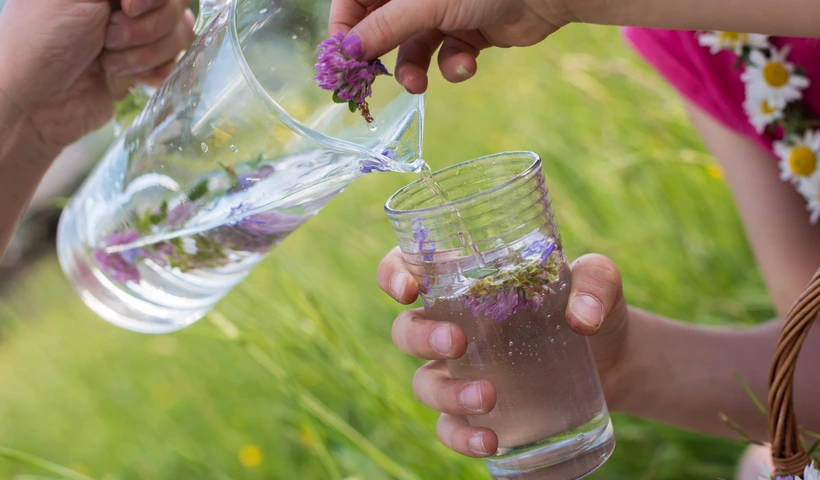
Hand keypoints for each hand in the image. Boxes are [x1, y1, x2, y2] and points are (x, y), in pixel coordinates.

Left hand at [0, 0, 193, 151]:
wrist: (36, 102)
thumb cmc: (43, 42)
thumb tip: (148, 0)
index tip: (127, 8)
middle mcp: (124, 4)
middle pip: (176, 6)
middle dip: (145, 29)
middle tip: (107, 39)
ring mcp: (137, 35)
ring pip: (179, 34)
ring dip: (145, 55)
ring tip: (108, 64)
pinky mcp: (144, 66)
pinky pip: (175, 62)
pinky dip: (156, 72)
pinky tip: (133, 79)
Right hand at [328, 0, 572, 93]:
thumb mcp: (424, 4)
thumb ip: (384, 28)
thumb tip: (347, 52)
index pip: (353, 2)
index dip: (345, 31)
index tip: (343, 63)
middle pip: (380, 29)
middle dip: (380, 57)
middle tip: (370, 86)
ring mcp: (442, 13)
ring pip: (411, 50)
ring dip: (413, 71)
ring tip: (419, 84)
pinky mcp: (466, 34)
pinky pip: (445, 57)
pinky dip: (453, 66)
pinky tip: (467, 64)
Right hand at [376, 247, 629, 456]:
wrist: (615, 359)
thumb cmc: (592, 306)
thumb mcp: (599, 281)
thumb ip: (595, 284)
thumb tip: (583, 318)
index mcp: (467, 282)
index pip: (410, 268)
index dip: (393, 275)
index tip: (407, 289)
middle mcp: (454, 325)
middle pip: (407, 330)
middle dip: (421, 336)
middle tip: (457, 342)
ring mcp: (462, 372)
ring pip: (424, 382)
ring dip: (445, 393)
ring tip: (488, 396)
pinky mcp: (479, 411)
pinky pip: (450, 427)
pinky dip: (460, 436)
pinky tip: (489, 440)